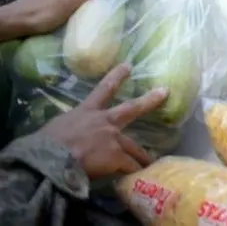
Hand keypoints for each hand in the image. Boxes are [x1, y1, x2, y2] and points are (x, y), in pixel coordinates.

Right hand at [39, 63, 168, 178]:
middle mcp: (104, 122)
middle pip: (131, 109)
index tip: (129, 66)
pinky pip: (130, 166)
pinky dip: (135, 172)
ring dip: (143, 155)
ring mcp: (113, 139)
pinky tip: (141, 177)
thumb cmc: (44, 145)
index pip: (103, 90)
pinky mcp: (116, 157)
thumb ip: (68, 129)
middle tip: (164, 92)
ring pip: (134, 147)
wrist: (50, 160)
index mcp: (86, 112)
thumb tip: (64, 137)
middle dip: (149, 101)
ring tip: (151, 161)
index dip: (116, 77)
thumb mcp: (56, 129)